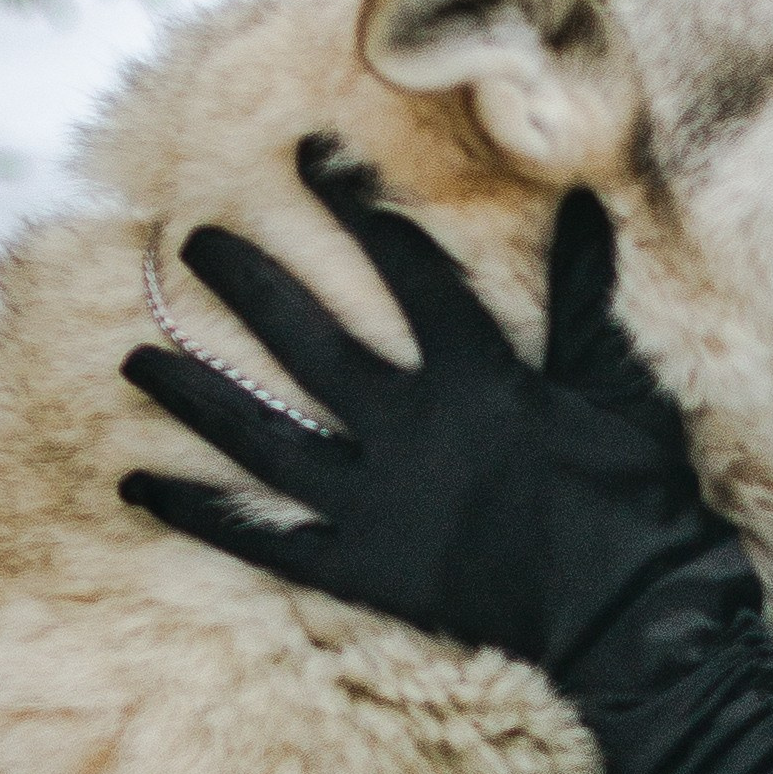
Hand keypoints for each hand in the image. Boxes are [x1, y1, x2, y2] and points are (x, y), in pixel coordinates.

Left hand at [121, 140, 772, 773]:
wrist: (636, 616)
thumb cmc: (634, 497)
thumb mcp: (615, 387)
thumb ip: (583, 299)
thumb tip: (582, 206)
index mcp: (477, 375)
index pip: (404, 271)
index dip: (352, 208)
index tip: (308, 158)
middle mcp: (411, 428)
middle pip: (308, 342)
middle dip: (247, 285)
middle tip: (193, 242)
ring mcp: (379, 501)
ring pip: (264, 436)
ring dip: (196, 395)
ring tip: (136, 359)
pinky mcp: (363, 569)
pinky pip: (264, 539)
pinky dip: (199, 515)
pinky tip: (139, 486)